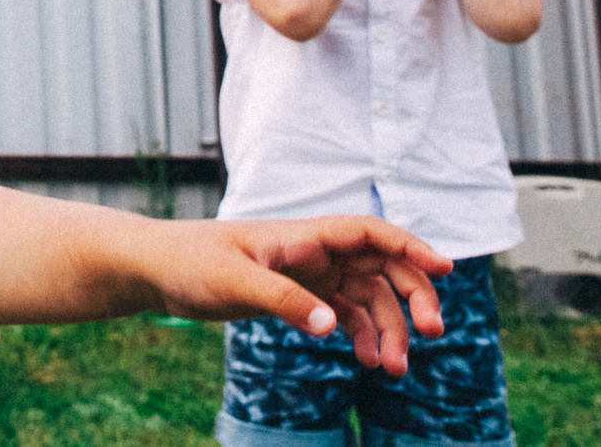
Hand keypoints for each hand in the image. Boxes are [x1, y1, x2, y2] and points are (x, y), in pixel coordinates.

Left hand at [149, 216, 448, 372]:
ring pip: (367, 297)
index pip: (368, 232)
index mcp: (301, 236)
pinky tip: (367, 360)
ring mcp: (308, 274)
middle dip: (412, 297)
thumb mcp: (233, 281)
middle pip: (381, 266)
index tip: (444, 268)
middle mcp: (312, 252)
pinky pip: (344, 313)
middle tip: (430, 334)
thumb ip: (282, 300)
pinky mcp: (297, 296)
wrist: (156, 270)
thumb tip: (331, 326)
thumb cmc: (189, 262)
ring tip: (392, 368)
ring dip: (388, 328)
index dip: (410, 245)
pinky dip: (361, 335)